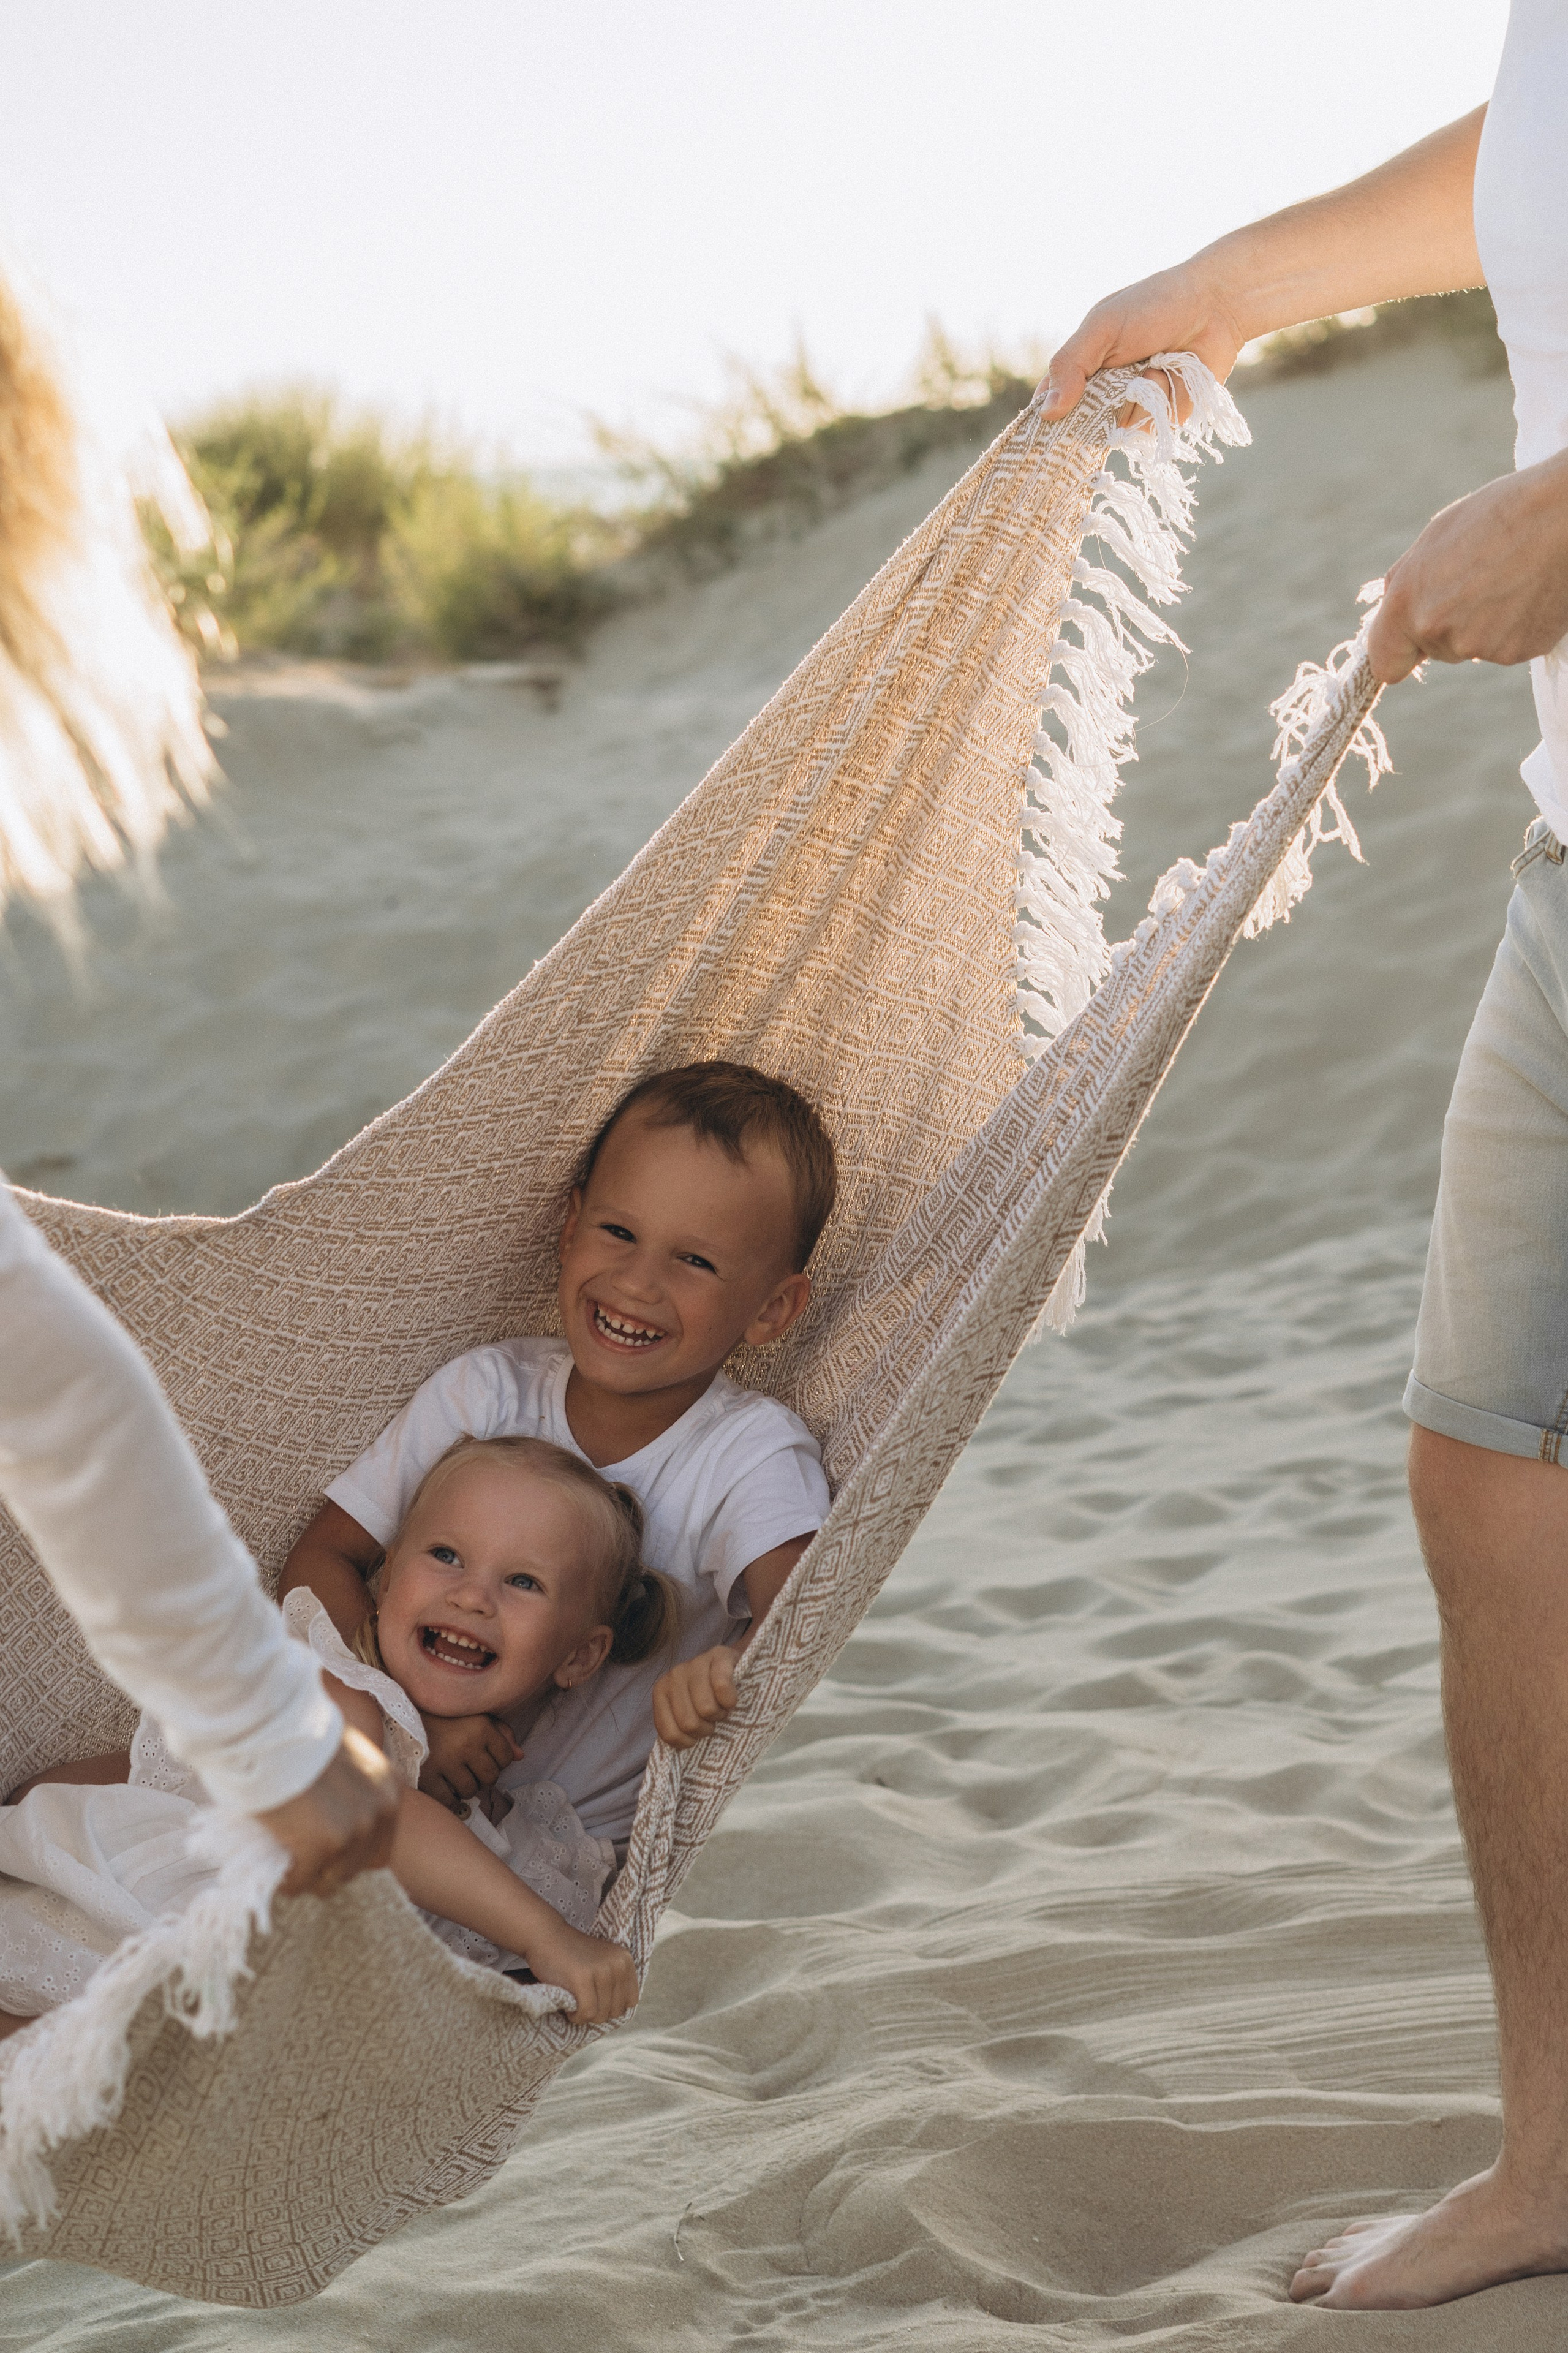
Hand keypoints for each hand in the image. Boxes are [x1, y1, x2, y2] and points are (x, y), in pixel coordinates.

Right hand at [255, 1726, 397, 1897]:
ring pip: (332, 1880)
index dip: (349, 1854)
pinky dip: (287, 1880)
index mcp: (390, 1788)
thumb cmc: (297, 1737)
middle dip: (329, 1867)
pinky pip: (302, 1882)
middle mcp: (381, 1809)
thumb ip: (354, 1789)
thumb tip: (337, 1821)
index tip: (323, 1851)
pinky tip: (275, 1865)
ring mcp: (355, 1828)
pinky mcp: (325, 1843)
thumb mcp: (346, 1759)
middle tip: (302, 1858)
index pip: (379, 1847)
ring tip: (288, 1862)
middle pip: (358, 1867)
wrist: (271, 1728)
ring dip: (309, 1876)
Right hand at [419, 1712, 521, 1812]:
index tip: (484, 1756)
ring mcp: (446, 1761)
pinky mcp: (427, 1776)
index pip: (506, 1758)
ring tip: (455, 1773)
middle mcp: (466, 1744)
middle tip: (469, 1767)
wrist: (404, 1717)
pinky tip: (443, 1784)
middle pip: (490, 1778)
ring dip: (465, 1787)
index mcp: (481, 1726)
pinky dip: (448, 1797)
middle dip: (483, 1776)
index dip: (498, 1761)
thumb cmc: (447, 1719)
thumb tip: (520, 1756)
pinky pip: (449, 1800)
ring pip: (470, 1791)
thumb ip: (502, 1733)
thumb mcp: (476, 1716)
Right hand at [522, 1916, 638, 2025]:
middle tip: (582, 2002)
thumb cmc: (572, 1955)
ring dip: (585, 2016)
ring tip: (575, 2003)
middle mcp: (618, 1964)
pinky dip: (576, 2016)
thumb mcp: (602, 1962)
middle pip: (616, 2010)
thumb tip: (620, 2013)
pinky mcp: (582, 1978)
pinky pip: (586, 2012)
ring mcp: (601, 1970)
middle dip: (597, 2013)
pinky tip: (569, 2006)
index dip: (612, 2006)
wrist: (545, 1936)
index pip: (630, 2000)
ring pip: (601, 2014)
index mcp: (625, 1960)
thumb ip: (614, 1981)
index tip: (596, 2001)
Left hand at [652, 1645, 738, 1749]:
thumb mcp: (687, 1712)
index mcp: (661, 1691)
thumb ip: (676, 1727)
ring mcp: (695, 1663)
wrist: (731, 1667)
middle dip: (706, 1728)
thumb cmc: (708, 1697)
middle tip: (712, 1719)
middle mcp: (674, 1675)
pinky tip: (731, 1698)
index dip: (688, 1741)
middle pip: (689, 1723)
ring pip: (706, 1709)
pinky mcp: (719, 1656)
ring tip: (721, 1707)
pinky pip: (722, 1688)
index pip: (669, 1733)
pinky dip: (730, 1700)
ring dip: (719, 1714)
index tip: (697, 1734)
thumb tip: (675, 1754)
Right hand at [1038, 258, 1246, 422]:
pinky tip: (1171, 375)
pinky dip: (1162, 401)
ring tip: (1154, 365)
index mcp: (1082, 369)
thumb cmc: (1154, 306)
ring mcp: (1133, 408)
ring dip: (1138, 397)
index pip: (1050, 406)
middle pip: (1082, 428)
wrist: (1214, 306)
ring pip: (1118, 429)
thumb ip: (1070, 364)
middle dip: (1097, 410)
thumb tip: (1047, 413)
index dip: (1046, 422)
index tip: (1044, 431)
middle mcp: (1103, 394)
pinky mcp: (1162, 418)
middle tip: (1116, 380)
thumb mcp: (1102, 327)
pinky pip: (1150, 428)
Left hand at [1367, 451, 1567, 683]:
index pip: (1384, 663)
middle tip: (1479, 579)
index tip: (1408, 644)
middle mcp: (1439, 633)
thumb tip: (1393, 613)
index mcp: (1408, 604)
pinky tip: (1528, 590)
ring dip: (1483, 623)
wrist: (1564, 514)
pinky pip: (1507, 646)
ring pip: (1472, 647)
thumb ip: (1408, 583)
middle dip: (1449, 622)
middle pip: (1435, 650)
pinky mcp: (1519, 651)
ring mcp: (1482, 647)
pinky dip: (1515, 625)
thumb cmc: (1500, 513)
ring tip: (1509, 578)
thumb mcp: (1435, 538)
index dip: (1397, 652)